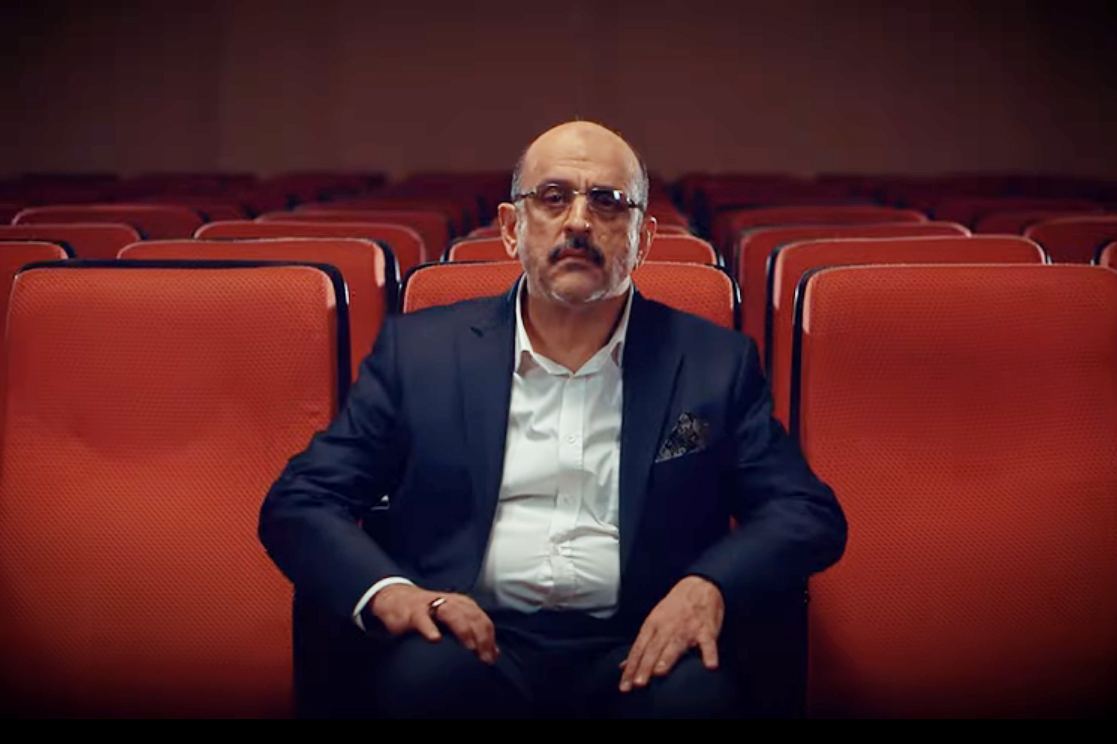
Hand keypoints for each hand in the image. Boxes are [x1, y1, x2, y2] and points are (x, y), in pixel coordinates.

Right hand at [370, 584, 499, 664]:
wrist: (397, 599)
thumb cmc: (430, 615)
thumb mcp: (454, 621)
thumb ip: (473, 635)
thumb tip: (494, 654)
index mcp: (463, 605)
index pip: (482, 620)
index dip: (489, 639)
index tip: (490, 659)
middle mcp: (451, 602)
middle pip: (471, 616)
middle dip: (481, 636)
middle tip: (484, 657)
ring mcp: (432, 605)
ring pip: (452, 614)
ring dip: (463, 630)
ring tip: (469, 647)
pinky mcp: (414, 612)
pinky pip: (423, 620)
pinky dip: (429, 628)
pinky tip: (435, 640)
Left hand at [619, 575, 723, 691]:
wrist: (699, 585)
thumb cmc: (674, 607)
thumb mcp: (653, 622)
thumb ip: (641, 646)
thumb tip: (624, 665)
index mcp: (653, 625)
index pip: (638, 649)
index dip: (631, 667)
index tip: (624, 686)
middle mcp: (667, 627)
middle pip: (653, 649)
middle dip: (645, 666)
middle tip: (637, 683)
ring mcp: (687, 628)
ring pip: (675, 645)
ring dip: (667, 659)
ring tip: (660, 673)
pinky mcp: (706, 630)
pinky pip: (708, 643)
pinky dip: (710, 654)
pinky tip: (710, 665)